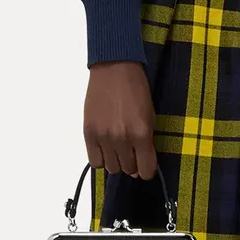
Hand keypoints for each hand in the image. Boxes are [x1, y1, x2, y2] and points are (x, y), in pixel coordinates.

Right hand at [83, 61, 157, 178]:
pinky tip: (105, 148)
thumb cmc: (136, 90)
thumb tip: (139, 166)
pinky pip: (94, 161)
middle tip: (132, 150)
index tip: (145, 165)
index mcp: (141, 134)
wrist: (114, 68)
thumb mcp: (150, 116)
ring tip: (118, 148)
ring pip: (111, 168)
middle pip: (128, 169)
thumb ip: (147, 142)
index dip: (147, 170)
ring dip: (117, 161)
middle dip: (132, 163)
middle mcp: (122, 139)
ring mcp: (103, 137)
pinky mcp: (89, 133)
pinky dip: (101, 159)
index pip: (145, 170)